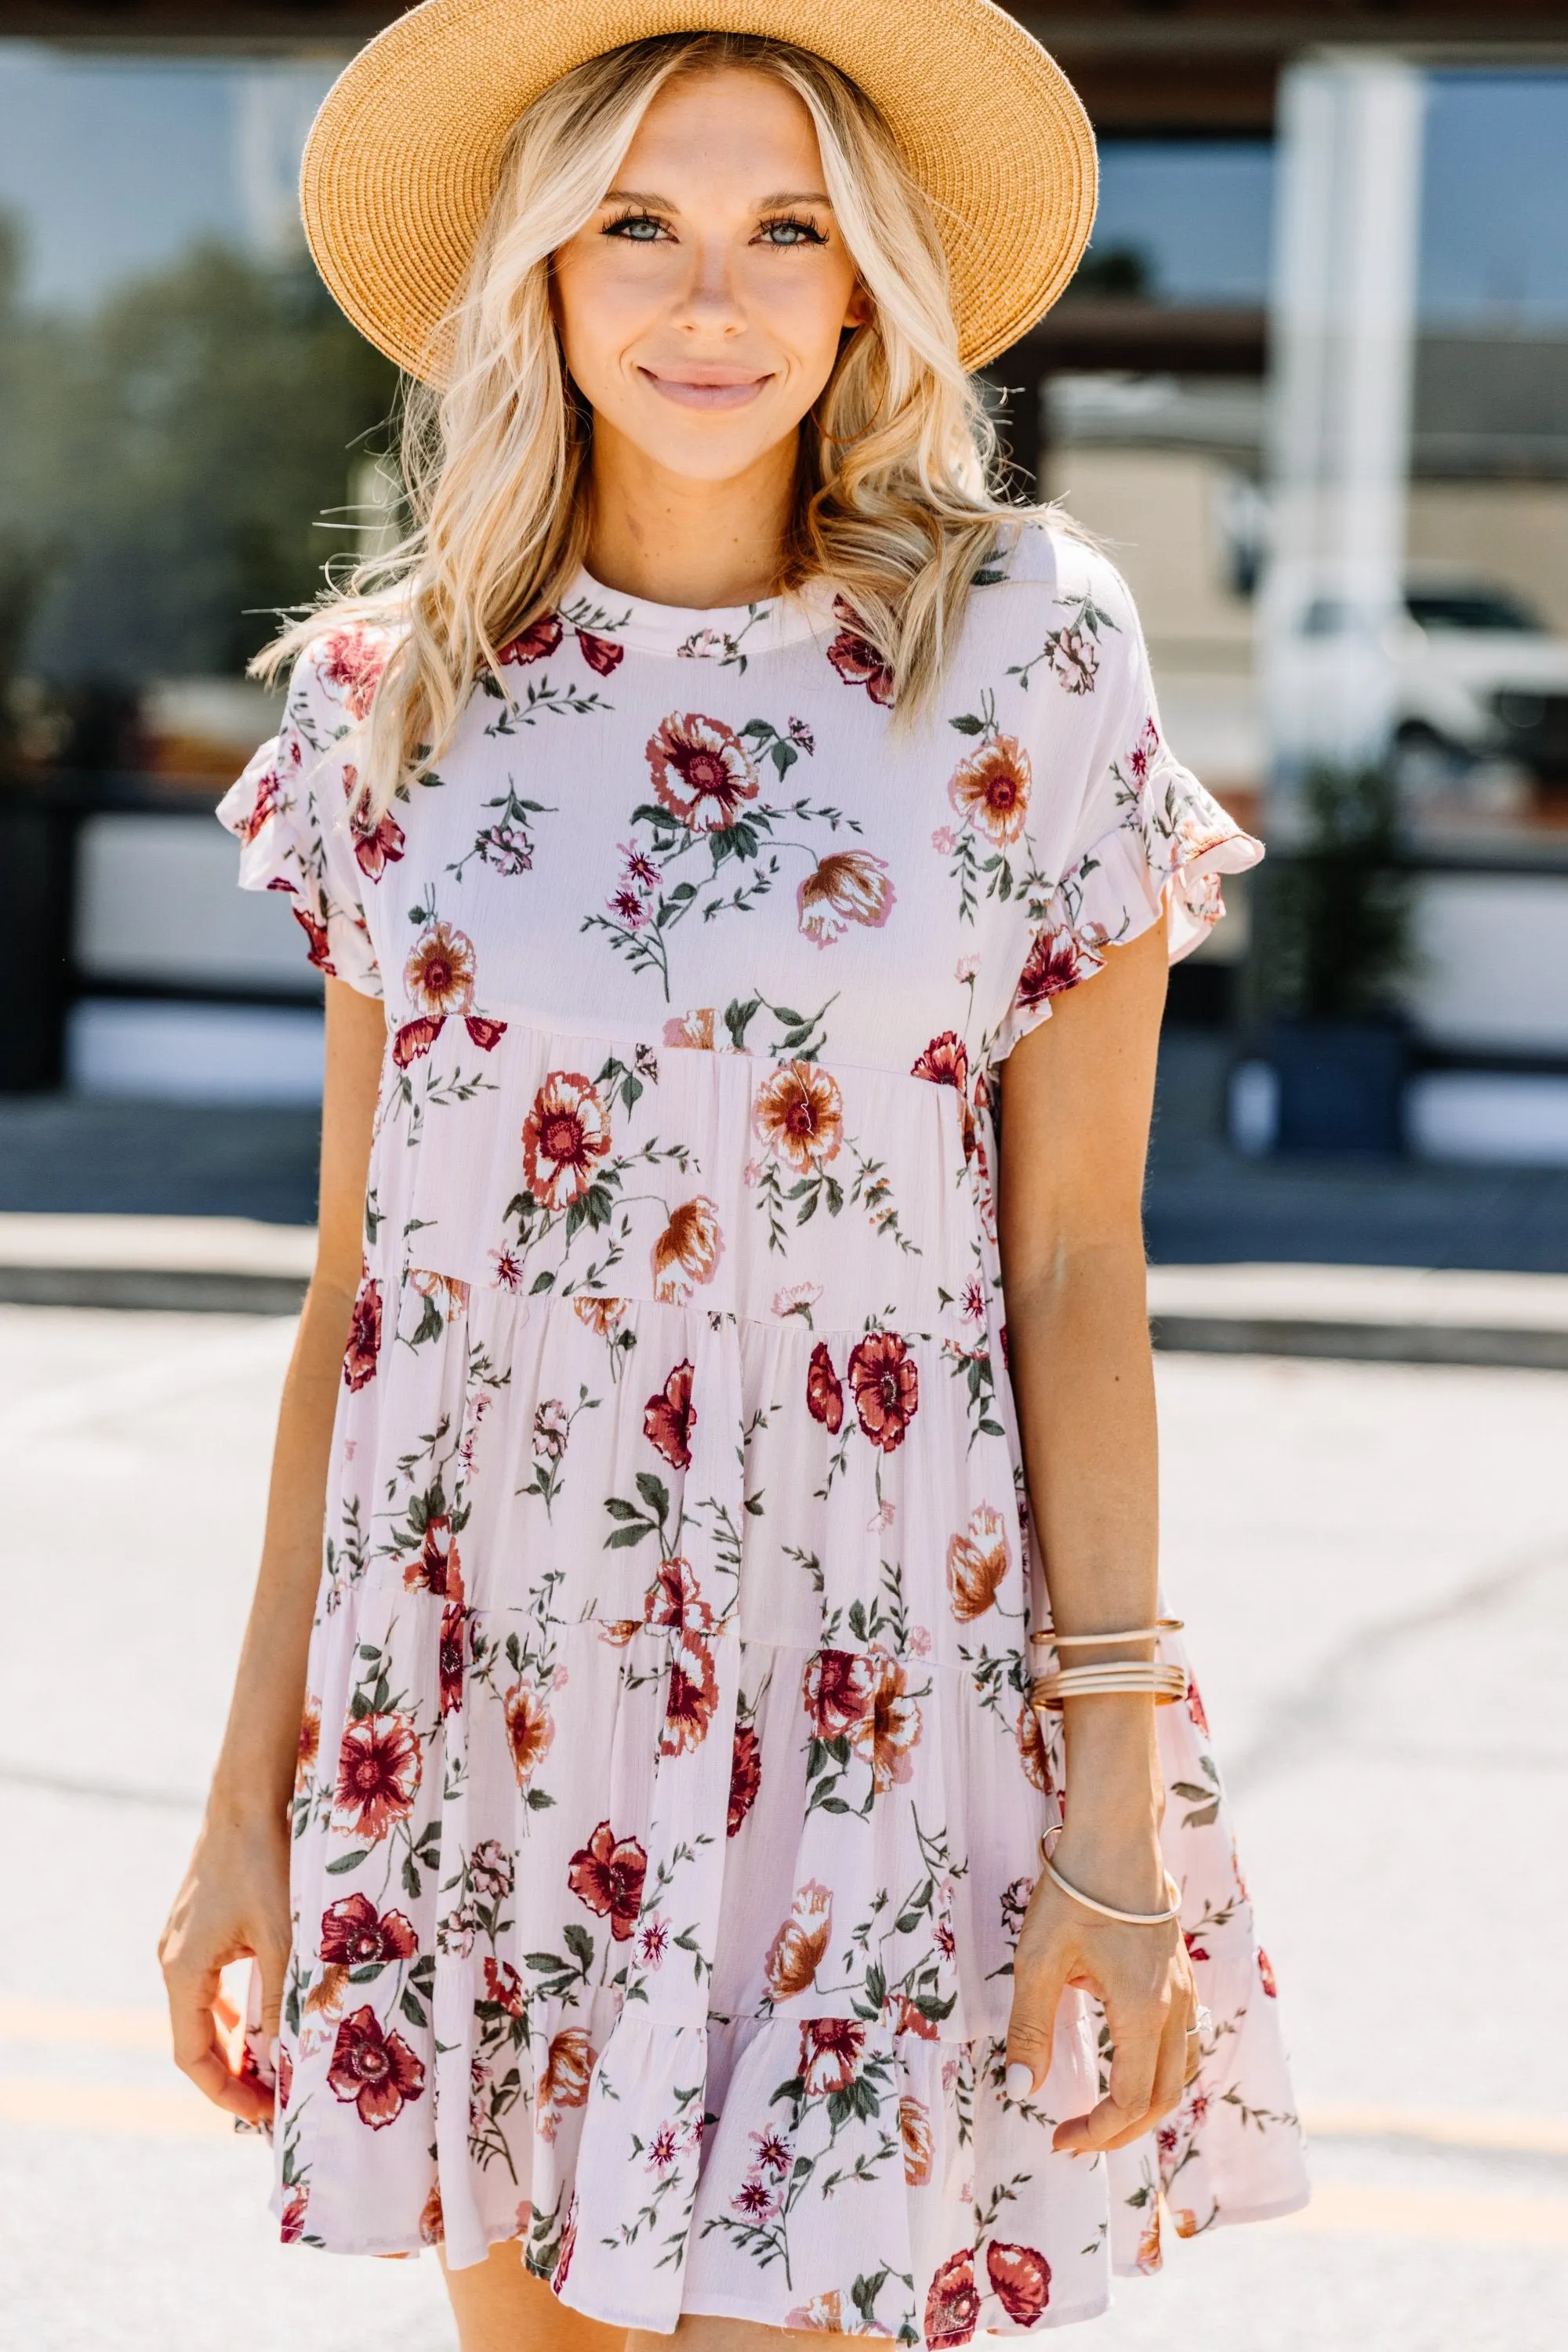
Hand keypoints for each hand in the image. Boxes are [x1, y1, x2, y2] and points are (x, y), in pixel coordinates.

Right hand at [159, 1808, 291, 2126]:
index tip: (264, 2116)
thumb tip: (289, 2061)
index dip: (226, 2093)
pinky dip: (235, 2009)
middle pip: (196, 2039)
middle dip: (234, 2074)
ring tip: (274, 2068)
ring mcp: (184, 1941)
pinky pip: (212, 1984)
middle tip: (275, 2100)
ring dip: (237, 2043)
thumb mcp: (284, 1937)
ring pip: (204, 2012)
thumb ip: (284, 2000)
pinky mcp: (202, 1924)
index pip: (193, 2057)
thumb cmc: (266, 1863)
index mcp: (182, 1971)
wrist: (250, 1797)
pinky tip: (264, 2016)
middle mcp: (174, 1961)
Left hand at [1004, 1829, 1194, 2153]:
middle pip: (1164, 2098)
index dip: (1097, 2132)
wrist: (1115, 1839)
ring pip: (1182, 2073)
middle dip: (1121, 2131)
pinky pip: (1186, 2043)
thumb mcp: (1039, 1960)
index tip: (1059, 2139)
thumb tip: (1022, 2090)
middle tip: (1076, 2139)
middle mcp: (1174, 2008)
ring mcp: (1184, 1991)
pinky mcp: (1181, 1976)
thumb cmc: (1075, 1894)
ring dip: (1147, 2106)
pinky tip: (1132, 2067)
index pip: (1130, 2100)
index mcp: (1142, 2011)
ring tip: (1105, 2116)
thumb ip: (1031, 2028)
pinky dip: (1163, 2073)